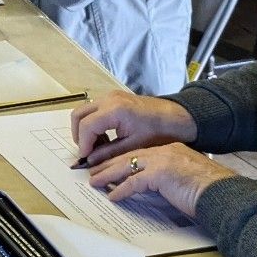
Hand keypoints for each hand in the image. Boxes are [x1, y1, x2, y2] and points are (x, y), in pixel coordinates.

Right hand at [69, 90, 197, 165]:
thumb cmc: (160, 132)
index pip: (86, 126)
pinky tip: (106, 138)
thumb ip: (108, 153)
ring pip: (84, 111)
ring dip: (86, 129)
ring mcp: (110, 96)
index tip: (85, 159)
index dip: (83, 144)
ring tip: (98, 147)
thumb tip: (89, 161)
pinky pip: (94, 109)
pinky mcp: (114, 97)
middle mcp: (109, 99)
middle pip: (79, 115)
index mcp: (115, 110)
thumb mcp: (133, 147)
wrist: (178, 117)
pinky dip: (94, 123)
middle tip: (87, 152)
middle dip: (79, 135)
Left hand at [86, 142, 236, 220]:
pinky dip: (122, 190)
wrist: (223, 193)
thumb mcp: (183, 178)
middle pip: (128, 156)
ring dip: (108, 175)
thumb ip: (166, 177)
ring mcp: (162, 161)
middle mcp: (164, 152)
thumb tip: (148, 186)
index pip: (139, 153)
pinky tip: (113, 196)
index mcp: (170, 150)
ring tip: (95, 182)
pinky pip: (134, 182)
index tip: (108, 165)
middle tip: (93, 170)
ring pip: (126, 166)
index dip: (121, 160)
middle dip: (108, 164)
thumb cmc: (207, 190)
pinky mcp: (161, 174)